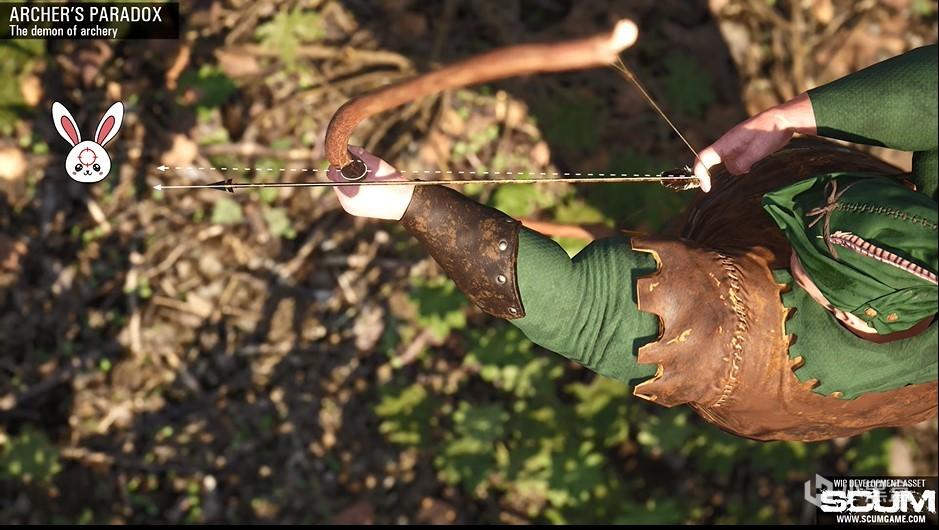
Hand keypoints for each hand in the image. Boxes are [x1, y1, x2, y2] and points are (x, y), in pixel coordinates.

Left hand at [327, 146, 414, 220]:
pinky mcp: (354, 210)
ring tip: (363, 176)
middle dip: (343, 172)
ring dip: (347, 180)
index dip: (339, 163)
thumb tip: (349, 147)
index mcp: (350, 191)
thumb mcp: (376, 164)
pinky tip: (364, 185)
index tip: (348, 157)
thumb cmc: (391, 183)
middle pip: (335, 181)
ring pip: (340, 188)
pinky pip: (347, 196)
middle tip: (357, 165)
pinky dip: (351, 188)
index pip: (333, 173)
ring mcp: (350, 208)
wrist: (405, 203)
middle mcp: (347, 202)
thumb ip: (359, 154)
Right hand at [693, 93, 816, 192]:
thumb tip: (734, 171)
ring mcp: (736, 146)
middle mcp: (727, 144)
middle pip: (713, 162)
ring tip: (754, 160)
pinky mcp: (745, 147)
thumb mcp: (755, 152)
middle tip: (727, 180)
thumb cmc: (768, 133)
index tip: (706, 188)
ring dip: (737, 167)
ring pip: (729, 163)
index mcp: (725, 143)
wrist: (783, 119)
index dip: (700, 174)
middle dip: (718, 172)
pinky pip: (738, 160)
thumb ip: (740, 164)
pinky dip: (744, 164)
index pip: (703, 158)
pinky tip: (756, 160)